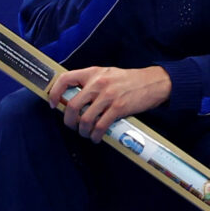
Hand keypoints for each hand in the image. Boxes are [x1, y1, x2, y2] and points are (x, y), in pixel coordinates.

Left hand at [50, 65, 169, 136]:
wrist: (156, 82)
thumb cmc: (131, 80)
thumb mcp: (109, 74)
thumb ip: (92, 83)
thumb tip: (74, 99)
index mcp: (94, 73)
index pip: (65, 79)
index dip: (54, 93)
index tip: (53, 104)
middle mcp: (99, 83)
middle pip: (71, 106)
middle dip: (68, 121)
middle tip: (72, 126)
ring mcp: (108, 96)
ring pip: (84, 119)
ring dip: (82, 131)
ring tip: (86, 133)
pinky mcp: (119, 108)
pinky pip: (100, 126)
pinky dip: (96, 135)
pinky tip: (97, 137)